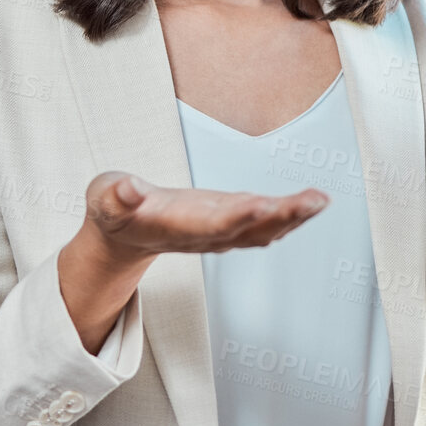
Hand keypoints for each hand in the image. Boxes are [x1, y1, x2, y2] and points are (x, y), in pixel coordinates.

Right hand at [81, 170, 327, 261]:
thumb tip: (128, 188)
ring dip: (293, 217)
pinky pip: (265, 224)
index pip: (209, 223)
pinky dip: (290, 215)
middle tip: (312, 200)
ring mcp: (218, 232)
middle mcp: (202, 234)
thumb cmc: (114, 212)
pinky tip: (312, 202)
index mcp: (173, 227)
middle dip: (280, 216)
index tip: (262, 203)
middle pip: (247, 230)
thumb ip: (116, 196)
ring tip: (321, 199)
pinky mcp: (227, 224)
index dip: (236, 216)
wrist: (121, 237)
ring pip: (262, 230)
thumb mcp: (104, 198)